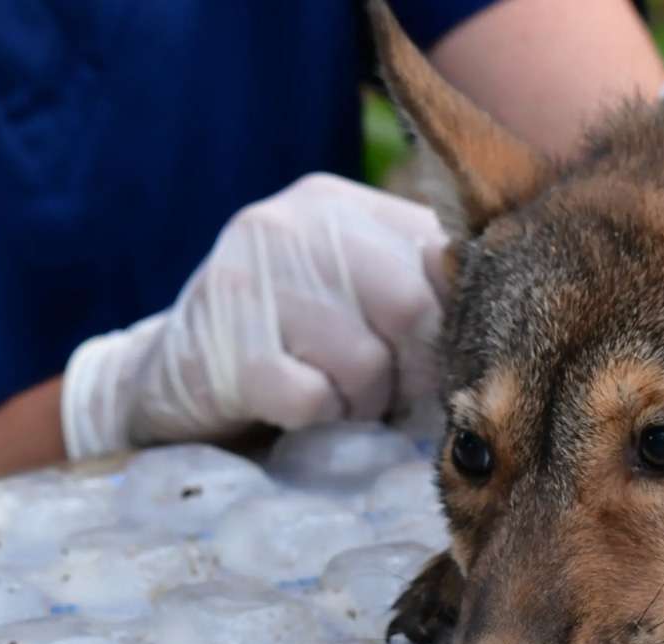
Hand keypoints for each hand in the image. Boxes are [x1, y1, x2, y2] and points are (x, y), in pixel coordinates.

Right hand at [62, 174, 447, 458]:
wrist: (169, 380)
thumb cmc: (292, 345)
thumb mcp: (355, 297)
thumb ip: (419, 290)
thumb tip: (494, 317)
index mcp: (342, 205)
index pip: (440, 259)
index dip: (452, 327)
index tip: (437, 364)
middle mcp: (296, 223)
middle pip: (411, 308)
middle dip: (414, 373)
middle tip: (388, 397)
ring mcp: (252, 275)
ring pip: (364, 362)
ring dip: (362, 404)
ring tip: (334, 400)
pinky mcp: (223, 339)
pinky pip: (311, 398)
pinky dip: (315, 418)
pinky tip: (292, 407)